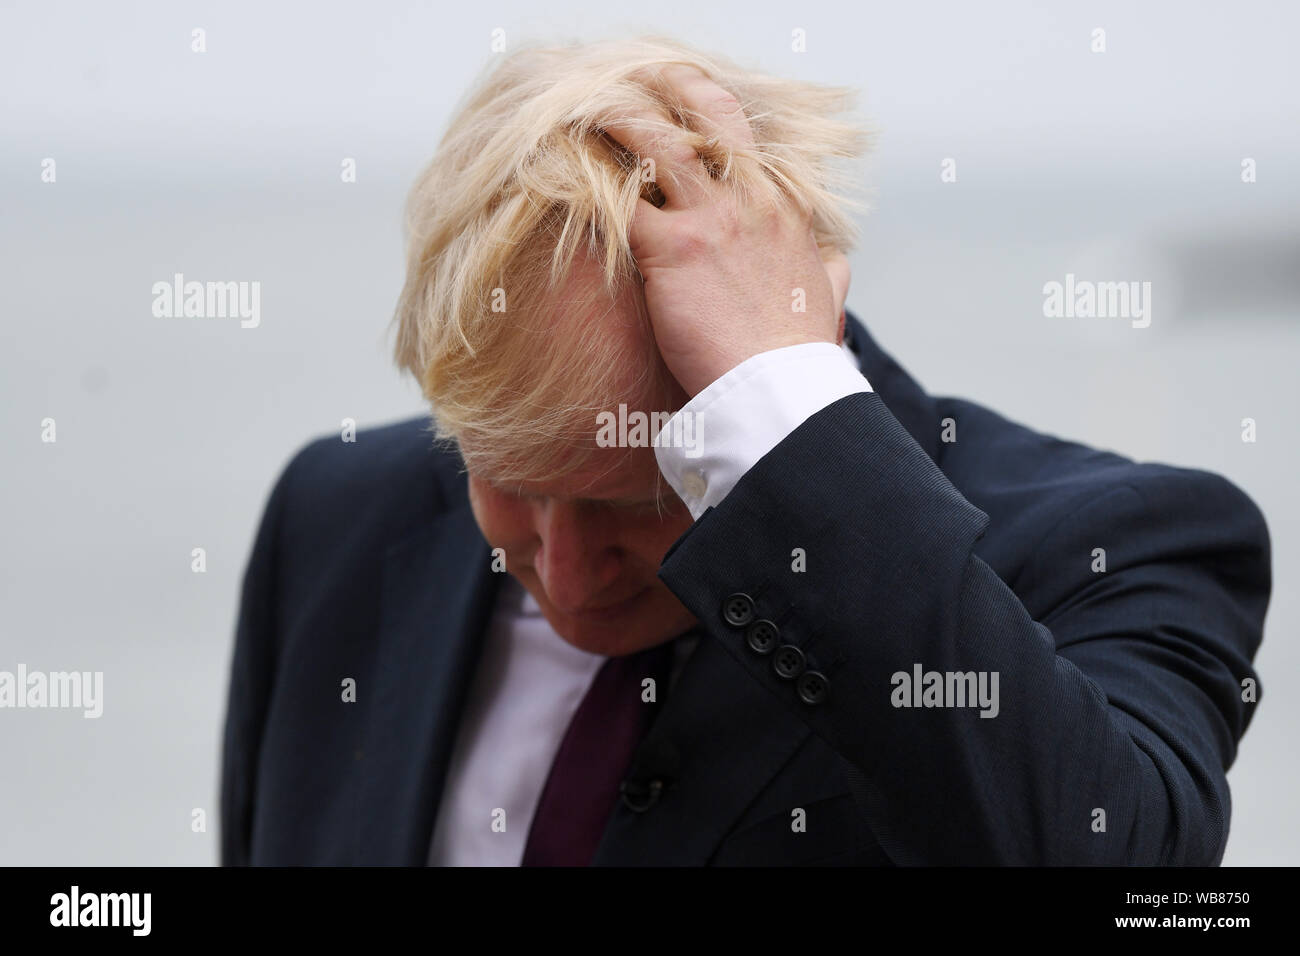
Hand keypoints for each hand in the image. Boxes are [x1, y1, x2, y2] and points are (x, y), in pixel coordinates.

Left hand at [606, 66, 850, 397]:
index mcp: (787, 206)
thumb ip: (828, 271)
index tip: (685, 108)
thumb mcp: (828, 298)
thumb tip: (833, 262)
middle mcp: (752, 198)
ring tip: (589, 116)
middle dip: (672, 87)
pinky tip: (567, 175)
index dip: (711, 113)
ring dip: (619, 123)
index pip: (747, 137)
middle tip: (638, 87)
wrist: (780, 389)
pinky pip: (618, 199)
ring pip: (657, 142)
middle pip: (710, 112)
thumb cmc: (798, 352)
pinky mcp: (671, 249)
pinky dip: (590, 184)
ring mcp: (711, 219)